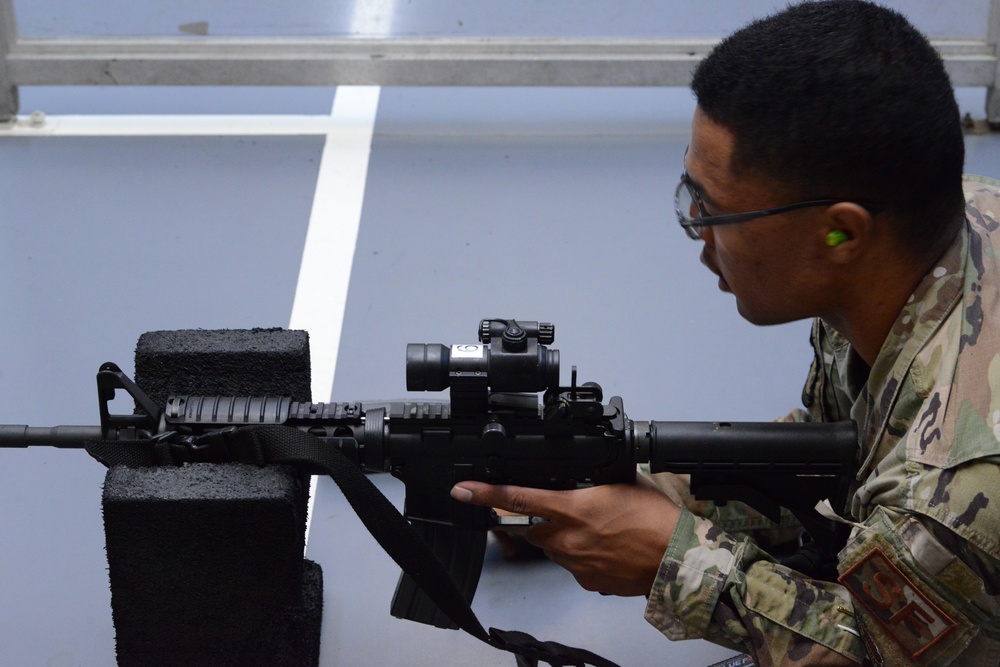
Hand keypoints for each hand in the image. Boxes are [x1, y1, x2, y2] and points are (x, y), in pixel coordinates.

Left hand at [450, 476, 679, 595]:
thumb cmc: (658, 521)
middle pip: (529, 527)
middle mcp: (568, 539)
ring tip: (596, 528)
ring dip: (561, 536)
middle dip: (532, 518)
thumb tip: (583, 473)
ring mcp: (576, 564)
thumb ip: (594, 479)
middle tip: (556, 510)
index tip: (463, 491)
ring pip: (551, 547)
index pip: (518, 498)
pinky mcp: (587, 582)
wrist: (679, 562)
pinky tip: (604, 547)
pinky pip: (572, 565)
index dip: (485, 495)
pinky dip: (580, 555)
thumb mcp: (623, 482)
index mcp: (573, 508)